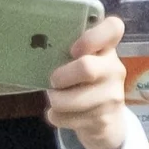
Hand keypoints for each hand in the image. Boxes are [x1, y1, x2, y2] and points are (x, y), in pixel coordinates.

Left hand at [41, 15, 137, 148]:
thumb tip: (34, 46)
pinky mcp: (103, 120)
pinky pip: (66, 118)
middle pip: (87, 68)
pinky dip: (56, 116)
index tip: (74, 49)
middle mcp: (114, 69)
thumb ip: (68, 51)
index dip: (92, 37)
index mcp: (107, 49)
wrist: (106, 121)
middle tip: (54, 80)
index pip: (113, 28)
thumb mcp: (82, 62)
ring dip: (56, 100)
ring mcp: (112, 96)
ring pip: (72, 99)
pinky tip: (62, 114)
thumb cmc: (84, 83)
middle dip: (61, 76)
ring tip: (57, 98)